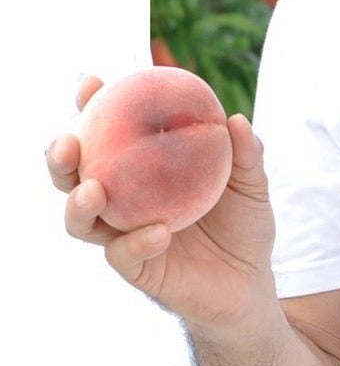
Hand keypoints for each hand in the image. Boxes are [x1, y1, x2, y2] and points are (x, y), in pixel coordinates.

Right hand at [47, 75, 278, 333]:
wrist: (250, 282)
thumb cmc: (245, 222)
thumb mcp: (252, 183)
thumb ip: (247, 153)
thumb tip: (235, 120)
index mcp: (145, 169)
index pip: (111, 134)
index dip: (93, 108)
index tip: (92, 84)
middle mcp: (125, 200)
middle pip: (75, 176)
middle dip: (60, 158)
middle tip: (67, 142)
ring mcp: (125, 235)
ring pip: (82, 220)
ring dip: (78, 204)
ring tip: (92, 191)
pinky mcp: (137, 270)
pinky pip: (124, 256)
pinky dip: (136, 242)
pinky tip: (159, 232)